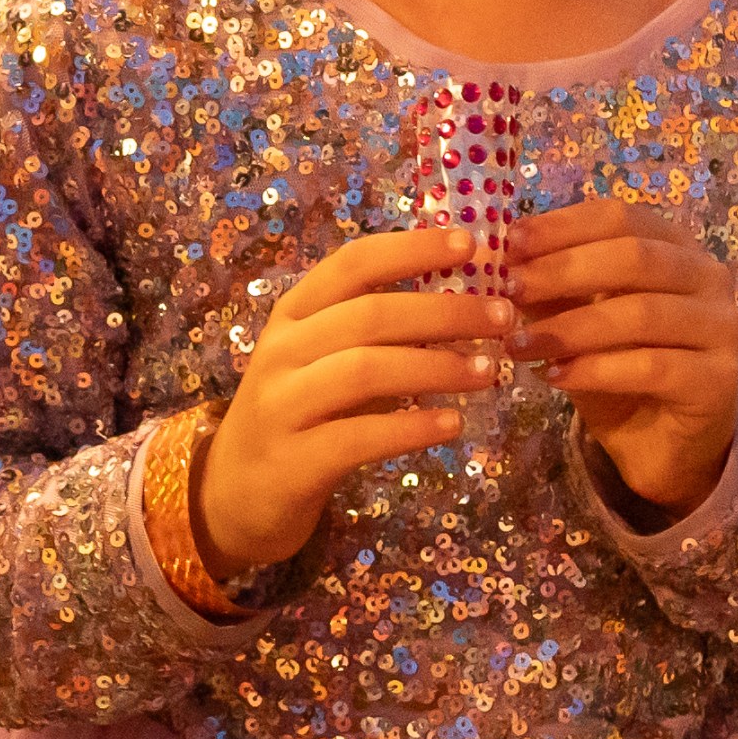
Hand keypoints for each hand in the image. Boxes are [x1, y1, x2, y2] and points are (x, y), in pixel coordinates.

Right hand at [192, 228, 513, 579]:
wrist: (234, 494)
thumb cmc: (296, 417)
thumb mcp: (319, 360)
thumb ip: (372, 330)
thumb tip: (464, 297)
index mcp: (292, 316)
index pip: (353, 264)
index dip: (414, 249)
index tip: (473, 244)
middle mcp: (282, 352)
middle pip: (371, 315)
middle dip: (446, 312)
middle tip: (503, 317)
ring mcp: (282, 406)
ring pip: (366, 370)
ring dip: (438, 367)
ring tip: (490, 373)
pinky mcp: (293, 461)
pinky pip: (361, 436)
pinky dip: (412, 427)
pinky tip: (453, 424)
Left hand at [509, 199, 737, 518]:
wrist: (664, 443)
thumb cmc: (618, 371)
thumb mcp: (577, 321)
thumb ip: (552, 288)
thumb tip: (503, 255)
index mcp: (676, 248)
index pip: (622, 217)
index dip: (564, 226)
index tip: (511, 243)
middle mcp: (708, 278)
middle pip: (637, 257)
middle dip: (565, 270)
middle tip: (511, 290)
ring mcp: (721, 328)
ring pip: (643, 313)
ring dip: (572, 327)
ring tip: (519, 345)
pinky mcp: (718, 380)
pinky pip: (653, 366)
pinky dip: (597, 369)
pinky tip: (555, 377)